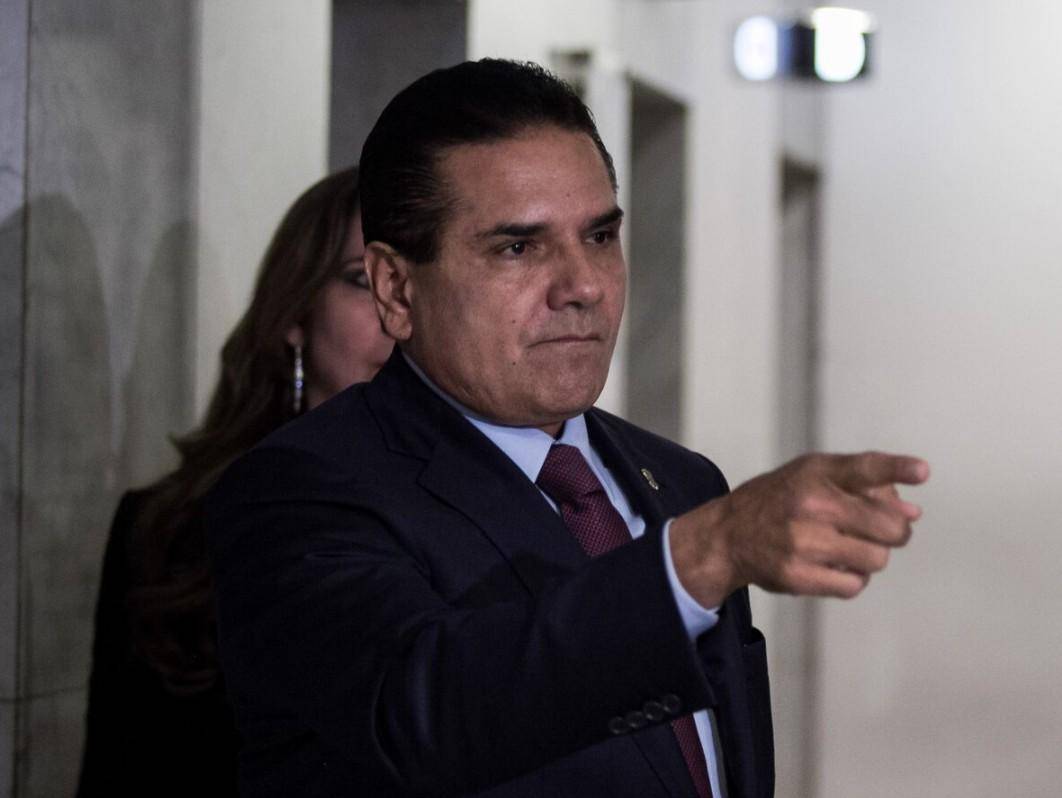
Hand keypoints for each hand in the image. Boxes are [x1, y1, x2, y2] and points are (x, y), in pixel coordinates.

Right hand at [669, 452, 929, 606]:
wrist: (728, 534)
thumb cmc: (781, 500)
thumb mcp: (814, 475)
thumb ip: (865, 487)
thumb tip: (913, 513)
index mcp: (816, 474)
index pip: (864, 468)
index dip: (897, 468)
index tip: (923, 471)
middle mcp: (810, 505)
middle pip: (889, 527)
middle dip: (895, 531)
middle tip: (883, 531)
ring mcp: (803, 543)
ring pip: (877, 559)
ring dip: (872, 557)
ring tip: (848, 548)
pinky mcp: (798, 576)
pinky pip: (855, 585)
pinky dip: (852, 579)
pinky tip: (833, 566)